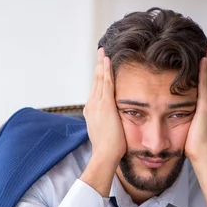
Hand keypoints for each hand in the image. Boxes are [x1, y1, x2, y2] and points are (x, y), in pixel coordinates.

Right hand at [83, 48, 125, 164]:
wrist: (104, 154)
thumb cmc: (108, 148)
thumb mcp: (106, 132)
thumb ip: (108, 123)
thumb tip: (115, 121)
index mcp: (91, 111)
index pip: (96, 90)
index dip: (98, 77)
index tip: (101, 68)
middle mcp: (91, 105)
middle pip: (95, 82)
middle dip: (98, 67)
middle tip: (100, 53)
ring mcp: (97, 104)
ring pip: (100, 80)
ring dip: (101, 65)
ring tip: (103, 52)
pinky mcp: (105, 104)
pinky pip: (106, 83)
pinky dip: (106, 71)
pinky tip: (107, 61)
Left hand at [185, 47, 206, 161]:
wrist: (202, 155)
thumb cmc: (192, 146)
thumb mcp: (186, 127)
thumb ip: (183, 118)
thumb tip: (172, 116)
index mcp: (206, 109)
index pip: (205, 86)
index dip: (205, 73)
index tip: (202, 60)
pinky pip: (206, 85)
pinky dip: (206, 72)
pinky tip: (204, 60)